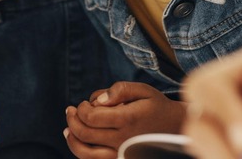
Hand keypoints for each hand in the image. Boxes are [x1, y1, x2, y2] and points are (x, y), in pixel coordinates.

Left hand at [63, 81, 184, 158]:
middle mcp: (122, 139)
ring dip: (72, 139)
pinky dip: (81, 152)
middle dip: (72, 119)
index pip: (91, 117)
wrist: (174, 128)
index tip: (84, 103)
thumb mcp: (142, 89)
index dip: (81, 108)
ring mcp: (121, 153)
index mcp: (127, 119)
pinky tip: (77, 142)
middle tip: (70, 110)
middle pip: (84, 133)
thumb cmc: (155, 106)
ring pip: (85, 153)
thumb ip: (119, 90)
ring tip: (68, 128)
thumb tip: (98, 100)